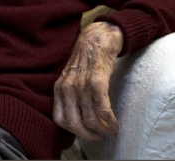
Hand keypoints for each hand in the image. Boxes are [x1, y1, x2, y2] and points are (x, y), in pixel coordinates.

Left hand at [53, 21, 122, 139]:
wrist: (97, 38)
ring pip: (90, 120)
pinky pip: (102, 110)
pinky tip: (115, 124)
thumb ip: (70, 96)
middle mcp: (67, 88)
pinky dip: (110, 122)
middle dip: (89, 135)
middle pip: (74, 124)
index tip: (86, 133)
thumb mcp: (70, 78)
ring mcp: (81, 85)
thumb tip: (77, 119)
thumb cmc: (86, 60)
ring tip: (110, 130)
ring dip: (103, 130)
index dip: (74, 131)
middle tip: (100, 135)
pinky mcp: (97, 82)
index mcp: (59, 89)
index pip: (59, 120)